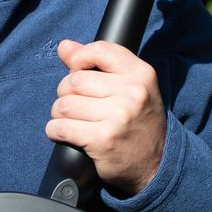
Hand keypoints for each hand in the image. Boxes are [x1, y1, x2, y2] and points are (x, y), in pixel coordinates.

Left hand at [46, 39, 166, 196]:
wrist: (156, 164)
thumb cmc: (139, 122)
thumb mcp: (131, 87)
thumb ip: (98, 63)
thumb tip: (64, 46)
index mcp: (141, 74)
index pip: (99, 50)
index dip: (79, 58)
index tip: (77, 70)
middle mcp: (132, 92)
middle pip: (74, 80)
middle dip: (67, 93)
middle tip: (77, 106)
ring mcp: (118, 116)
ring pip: (65, 104)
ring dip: (60, 114)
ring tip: (72, 121)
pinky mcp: (103, 139)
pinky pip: (61, 127)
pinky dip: (55, 131)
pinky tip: (65, 134)